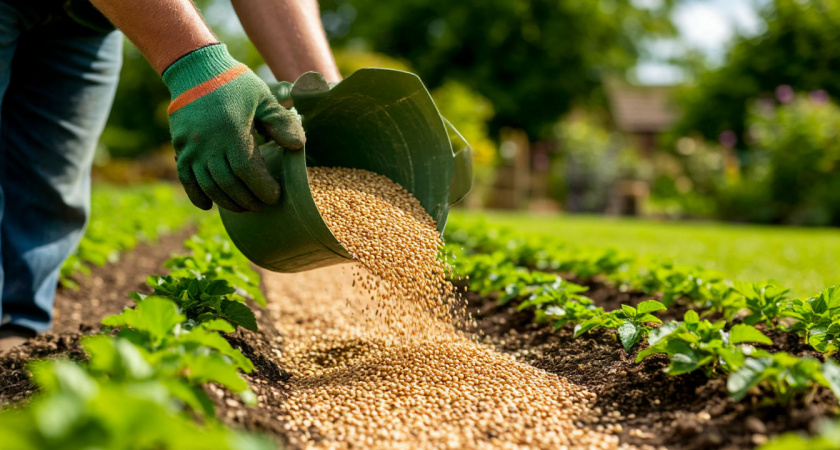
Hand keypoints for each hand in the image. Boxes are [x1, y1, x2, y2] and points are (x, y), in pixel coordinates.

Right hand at [162, 44, 304, 211]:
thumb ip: (281, 122)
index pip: (248, 171)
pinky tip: (210, 206)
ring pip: (208, 185)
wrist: (196, 69)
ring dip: (227, 201)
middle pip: (228, 183)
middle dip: (247, 199)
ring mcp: (191, 147)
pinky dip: (197, 195)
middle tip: (262, 205)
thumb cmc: (235, 83)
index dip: (262, 188)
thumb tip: (298, 147)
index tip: (275, 196)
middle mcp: (209, 143)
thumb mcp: (264, 98)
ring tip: (244, 207)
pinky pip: (185, 178)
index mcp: (232, 131)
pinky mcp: (180, 147)